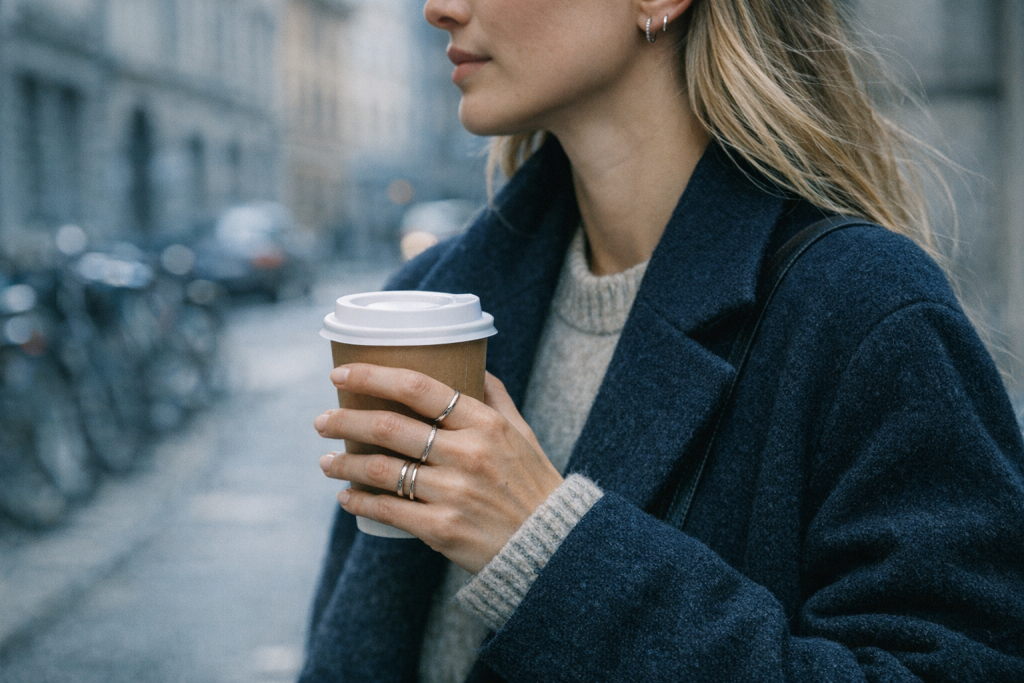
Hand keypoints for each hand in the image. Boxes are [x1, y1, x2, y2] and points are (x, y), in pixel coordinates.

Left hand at [313, 364, 562, 573]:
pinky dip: (360, 502)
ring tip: (326, 461)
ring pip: (382, 469)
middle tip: (321, 421)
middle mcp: (467, 452)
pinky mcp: (442, 528)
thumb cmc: (533, 484)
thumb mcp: (523, 433)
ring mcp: (453, 492)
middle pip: (390, 426)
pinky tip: (346, 497)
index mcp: (485, 422)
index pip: (418, 387)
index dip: (373, 376)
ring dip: (345, 463)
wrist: (552, 546)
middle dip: (345, 420)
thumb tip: (474, 365)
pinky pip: (388, 510)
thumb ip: (497, 398)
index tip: (341, 375)